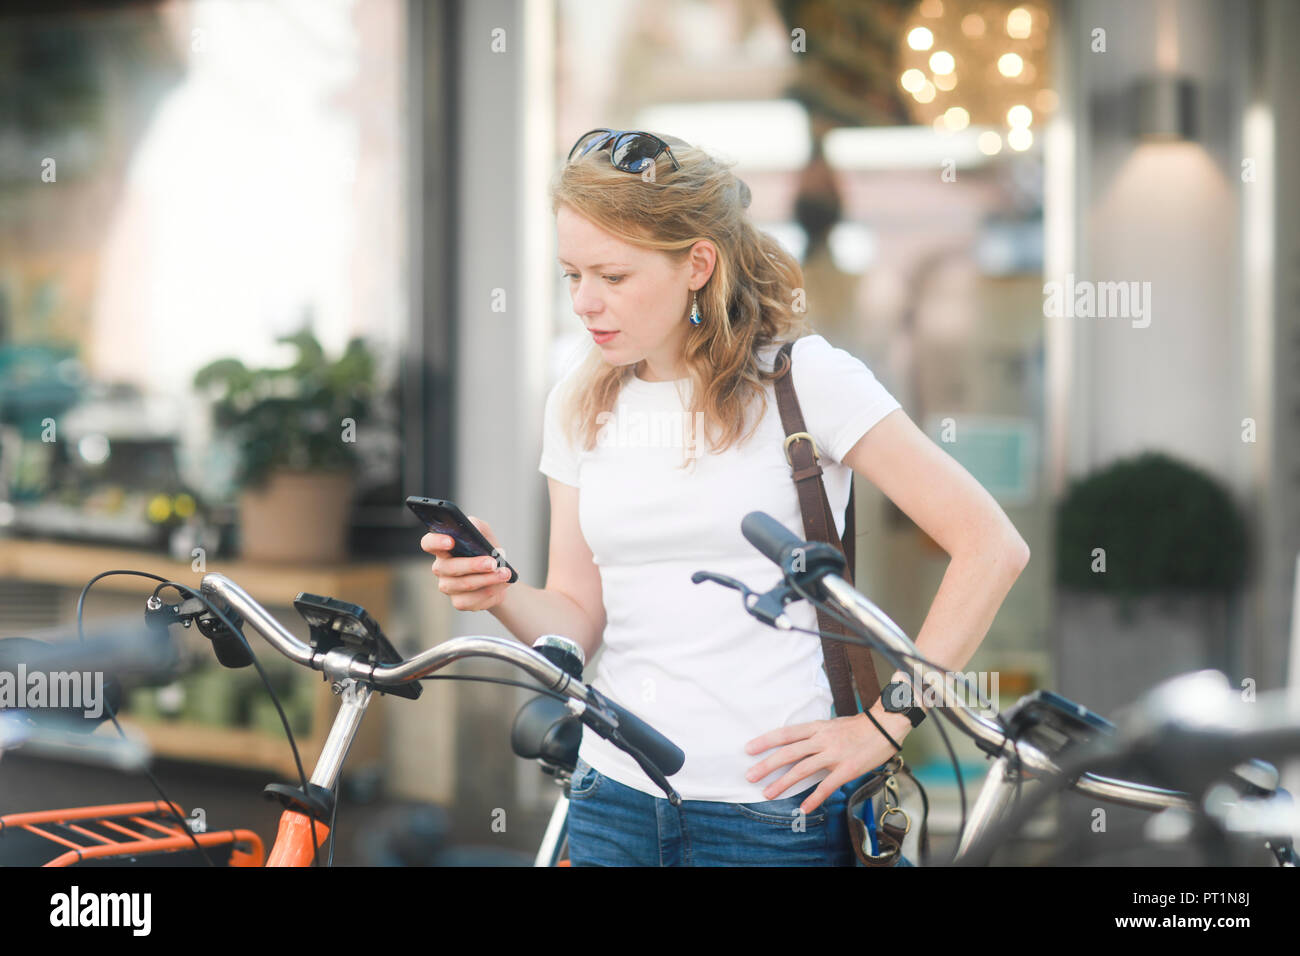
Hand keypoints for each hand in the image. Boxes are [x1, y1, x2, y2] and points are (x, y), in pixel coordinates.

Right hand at [421, 516, 513, 611]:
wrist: (500, 575)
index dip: (436, 542)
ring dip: (487, 579)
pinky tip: (502, 584)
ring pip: (464, 584)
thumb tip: (473, 526)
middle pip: (449, 567)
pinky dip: (491, 590)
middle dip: (473, 564)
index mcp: (443, 548)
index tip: (451, 541)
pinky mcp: (459, 602)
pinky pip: (472, 599)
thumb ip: (478, 527)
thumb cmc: (487, 551)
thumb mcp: (485, 535)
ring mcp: (448, 586)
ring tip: (505, 573)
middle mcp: (441, 568)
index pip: (428, 543)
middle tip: (492, 562)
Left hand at [743, 711, 908, 815]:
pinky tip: (803, 808)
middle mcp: (822, 739)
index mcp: (817, 727)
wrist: (885, 726)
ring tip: (768, 793)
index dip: (766, 741)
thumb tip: (796, 744)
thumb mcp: (831, 724)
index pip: (786, 733)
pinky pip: (826, 786)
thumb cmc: (858, 727)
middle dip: (767, 765)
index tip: (749, 749)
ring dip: (783, 783)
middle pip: (788, 752)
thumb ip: (814, 735)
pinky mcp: (846, 769)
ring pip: (802, 769)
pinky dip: (814, 798)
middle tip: (750, 776)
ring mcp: (834, 754)